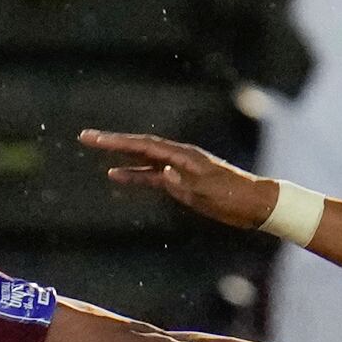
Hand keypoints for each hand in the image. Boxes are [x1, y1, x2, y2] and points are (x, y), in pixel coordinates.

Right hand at [80, 130, 276, 230]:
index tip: (95, 139)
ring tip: (97, 151)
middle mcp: (179, 157)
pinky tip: (118, 175)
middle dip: (112, 142)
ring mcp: (179, 168)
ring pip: (143, 159)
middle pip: (139, 146)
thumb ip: (184, 183)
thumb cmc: (233, 197)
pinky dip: (135, 175)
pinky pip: (152, 176)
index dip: (117, 142)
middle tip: (86, 137)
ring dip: (120, 156)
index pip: (144, 145)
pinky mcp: (181, 181)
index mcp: (184, 155)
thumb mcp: (207, 192)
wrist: (254, 204)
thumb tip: (163, 173)